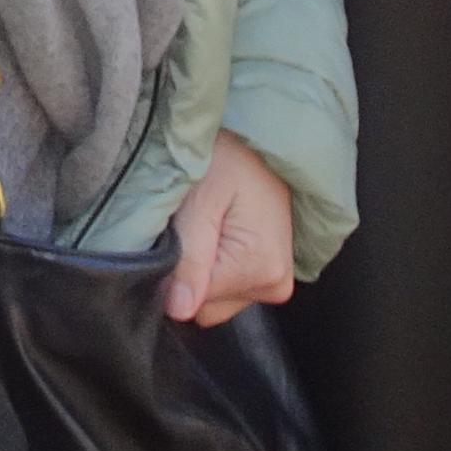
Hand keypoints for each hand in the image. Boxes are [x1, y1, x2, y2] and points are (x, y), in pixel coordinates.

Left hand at [160, 130, 296, 326]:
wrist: (260, 140)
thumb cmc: (230, 157)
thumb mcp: (200, 199)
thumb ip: (190, 258)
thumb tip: (179, 311)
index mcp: (260, 268)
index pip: (195, 304)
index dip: (174, 274)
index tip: (177, 234)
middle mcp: (274, 284)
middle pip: (207, 307)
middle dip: (190, 272)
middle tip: (193, 225)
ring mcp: (276, 281)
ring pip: (216, 299)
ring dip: (202, 267)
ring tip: (207, 223)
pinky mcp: (270, 274)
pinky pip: (229, 286)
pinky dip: (215, 264)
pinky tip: (218, 232)